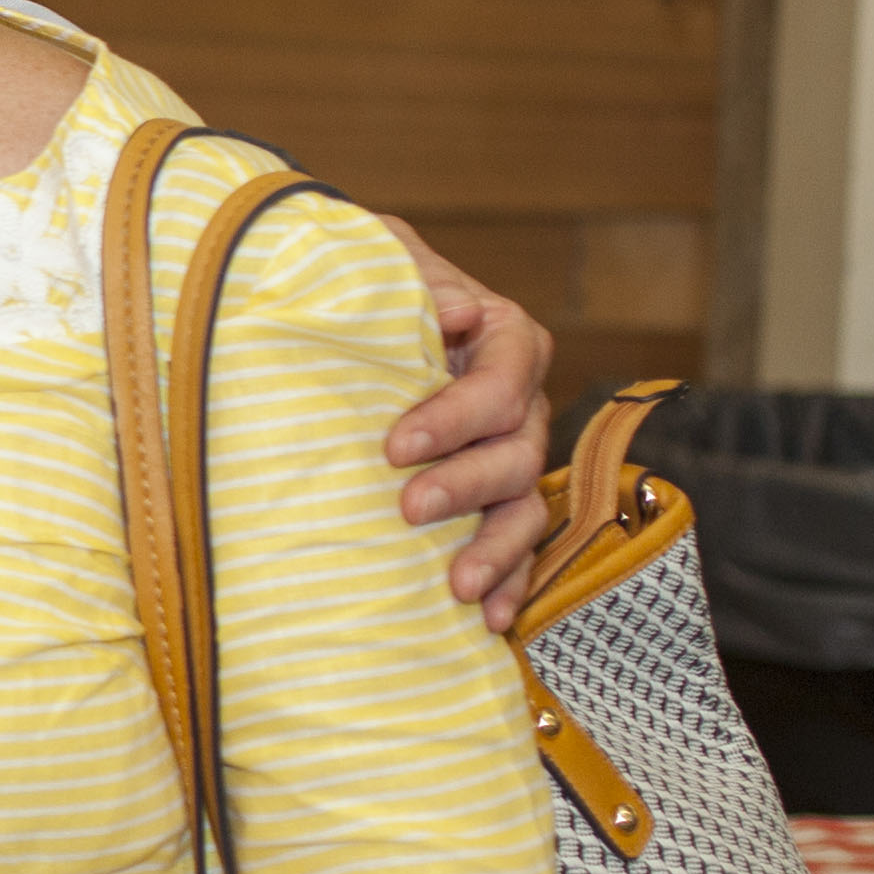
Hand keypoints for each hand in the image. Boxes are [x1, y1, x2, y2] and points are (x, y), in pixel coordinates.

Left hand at [369, 213, 561, 626]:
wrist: (348, 309)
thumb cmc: (363, 279)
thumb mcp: (378, 254)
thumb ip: (407, 271)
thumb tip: (456, 313)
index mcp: (502, 334)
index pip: (501, 379)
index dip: (455, 416)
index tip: (394, 446)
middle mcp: (519, 397)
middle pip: (517, 449)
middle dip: (466, 484)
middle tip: (408, 509)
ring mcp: (510, 449)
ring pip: (525, 503)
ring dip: (496, 548)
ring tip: (456, 585)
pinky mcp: (491, 492)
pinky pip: (517, 540)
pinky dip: (508, 580)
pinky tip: (489, 619)